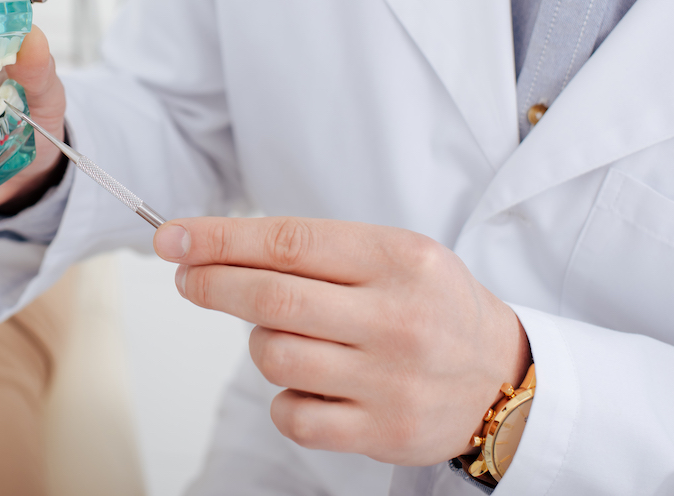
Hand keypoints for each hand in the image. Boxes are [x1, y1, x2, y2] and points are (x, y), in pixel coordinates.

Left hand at [152, 216, 531, 465]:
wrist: (502, 376)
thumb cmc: (428, 304)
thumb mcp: (392, 253)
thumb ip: (313, 251)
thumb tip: (214, 249)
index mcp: (398, 259)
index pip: (286, 243)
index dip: (218, 239)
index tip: (172, 239)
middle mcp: (397, 319)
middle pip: (272, 298)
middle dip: (211, 283)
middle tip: (185, 277)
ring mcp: (390, 380)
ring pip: (275, 356)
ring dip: (259, 343)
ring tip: (282, 335)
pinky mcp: (382, 433)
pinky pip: (293, 415)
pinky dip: (284, 398)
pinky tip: (307, 384)